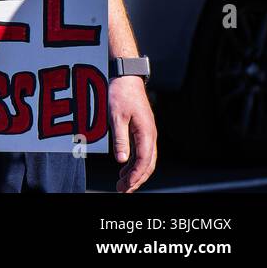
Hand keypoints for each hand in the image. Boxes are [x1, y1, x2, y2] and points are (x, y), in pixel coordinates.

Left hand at [109, 75, 156, 191]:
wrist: (126, 77)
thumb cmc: (121, 94)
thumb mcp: (116, 117)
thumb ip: (119, 139)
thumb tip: (121, 160)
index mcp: (146, 133)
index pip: (144, 161)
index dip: (136, 177)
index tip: (126, 187)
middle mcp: (150, 135)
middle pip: (147, 164)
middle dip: (136, 179)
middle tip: (123, 190)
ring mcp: (147, 133)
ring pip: (145, 159)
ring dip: (135, 173)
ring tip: (123, 183)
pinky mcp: (142, 130)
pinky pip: (141, 151)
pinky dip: (134, 163)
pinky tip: (124, 168)